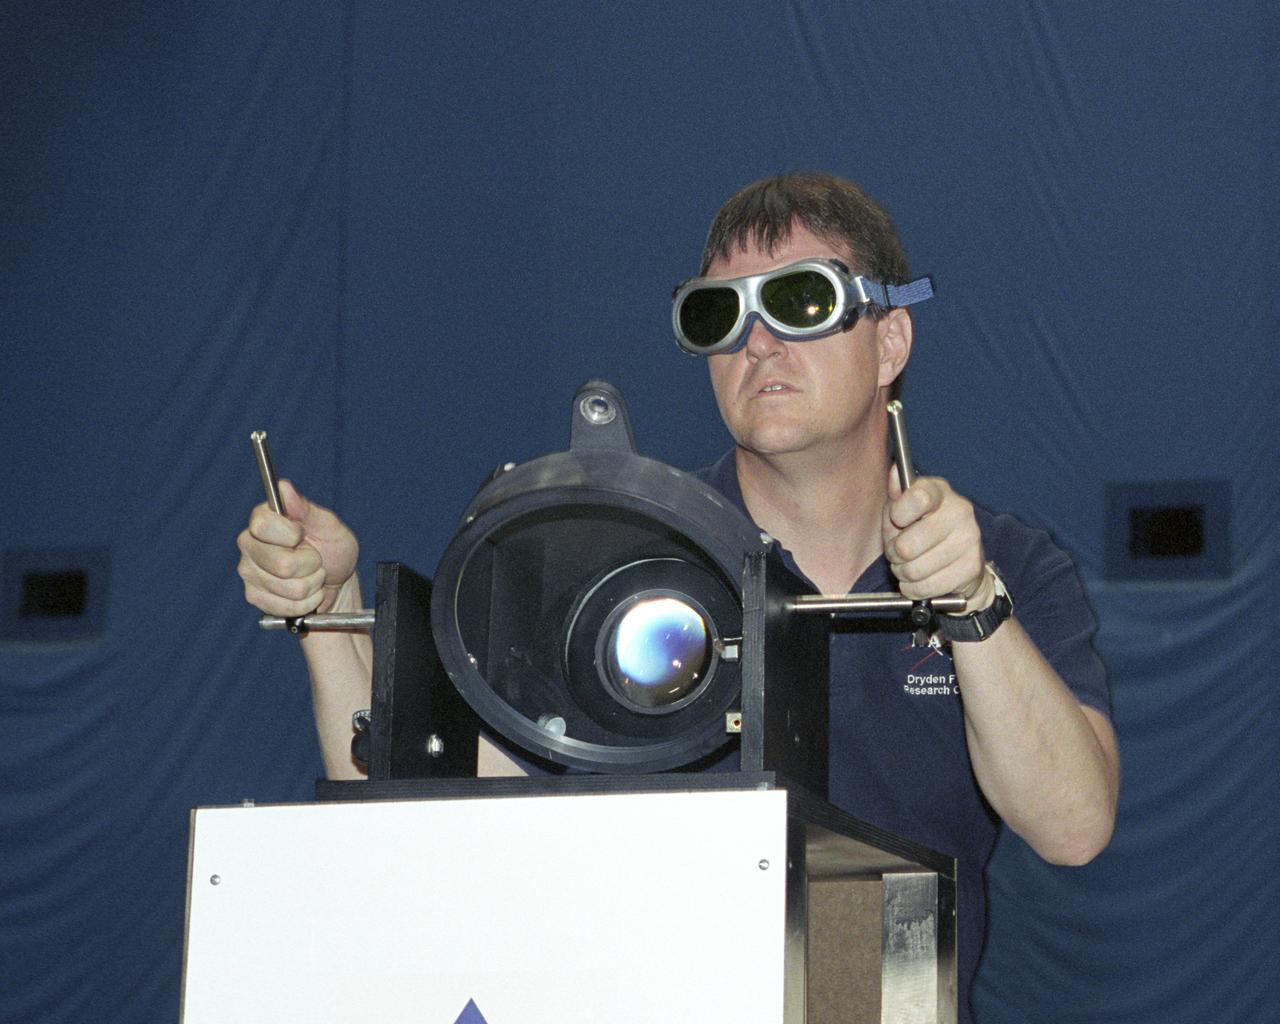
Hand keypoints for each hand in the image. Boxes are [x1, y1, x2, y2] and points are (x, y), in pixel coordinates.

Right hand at [236, 480, 358, 616]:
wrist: (336, 582)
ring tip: (311, 575)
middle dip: (310, 564)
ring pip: (289, 588)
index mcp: (263, 519)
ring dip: (311, 584)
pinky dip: (306, 602)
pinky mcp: (254, 596)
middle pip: (281, 563)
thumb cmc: (332, 548)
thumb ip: (306, 508)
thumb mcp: (329, 525)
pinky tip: (306, 592)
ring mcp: (249, 571)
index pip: (263, 525)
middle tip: (314, 558)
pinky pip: (287, 606)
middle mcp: (249, 544)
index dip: (291, 534)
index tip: (303, 534)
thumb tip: (284, 487)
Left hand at [882, 466, 991, 611]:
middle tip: (899, 553)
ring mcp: (969, 539)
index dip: (898, 514)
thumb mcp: (902, 510)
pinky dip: (915, 588)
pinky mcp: (972, 566)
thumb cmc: (922, 530)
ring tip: (910, 565)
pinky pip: (926, 586)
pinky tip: (922, 579)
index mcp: (939, 491)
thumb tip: (894, 472)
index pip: (918, 498)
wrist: (959, 560)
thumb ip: (895, 495)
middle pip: (906, 546)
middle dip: (894, 555)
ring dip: (903, 573)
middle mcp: (959, 511)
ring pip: (913, 570)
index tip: (897, 520)